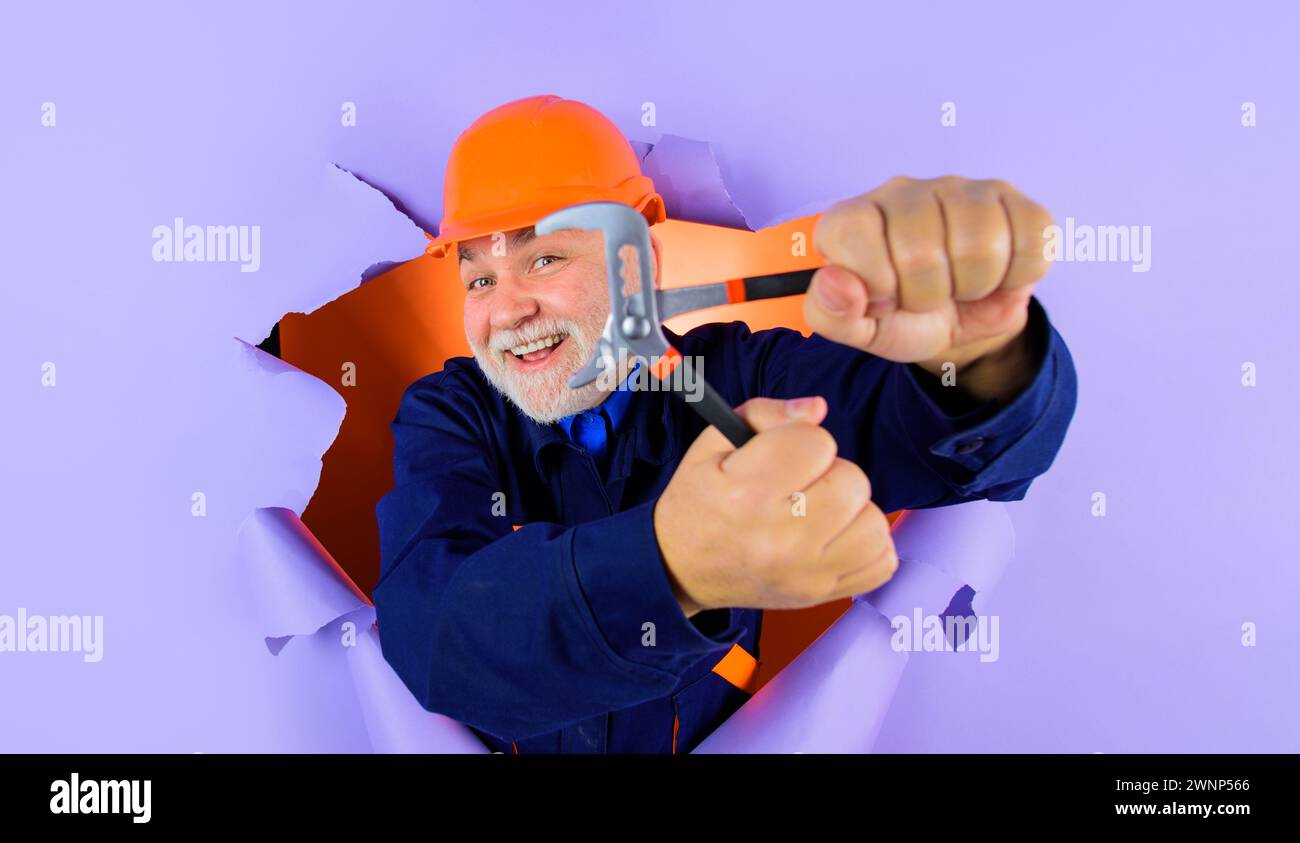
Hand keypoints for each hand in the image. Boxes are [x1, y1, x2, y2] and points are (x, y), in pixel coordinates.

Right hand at [653, 396, 898, 615]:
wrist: (681, 569)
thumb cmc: (700, 502)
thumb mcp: (713, 445)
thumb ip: (765, 414)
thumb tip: (817, 409)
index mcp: (747, 493)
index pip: (817, 443)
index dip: (803, 441)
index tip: (783, 456)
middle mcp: (780, 538)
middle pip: (852, 481)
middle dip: (830, 473)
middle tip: (800, 486)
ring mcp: (806, 573)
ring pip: (874, 521)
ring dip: (852, 510)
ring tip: (819, 512)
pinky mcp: (822, 595)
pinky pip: (882, 562)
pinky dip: (866, 546)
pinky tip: (836, 537)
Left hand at [805, 175, 1053, 381]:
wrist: (958, 322)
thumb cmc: (900, 316)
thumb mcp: (858, 329)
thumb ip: (829, 312)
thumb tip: (834, 282)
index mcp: (854, 217)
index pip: (851, 231)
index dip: (873, 280)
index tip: (882, 298)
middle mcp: (904, 191)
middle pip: (921, 251)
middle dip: (927, 295)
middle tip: (926, 297)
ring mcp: (961, 190)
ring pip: (980, 245)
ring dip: (973, 286)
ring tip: (959, 286)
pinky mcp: (1012, 200)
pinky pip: (1030, 240)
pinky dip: (1017, 274)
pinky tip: (997, 273)